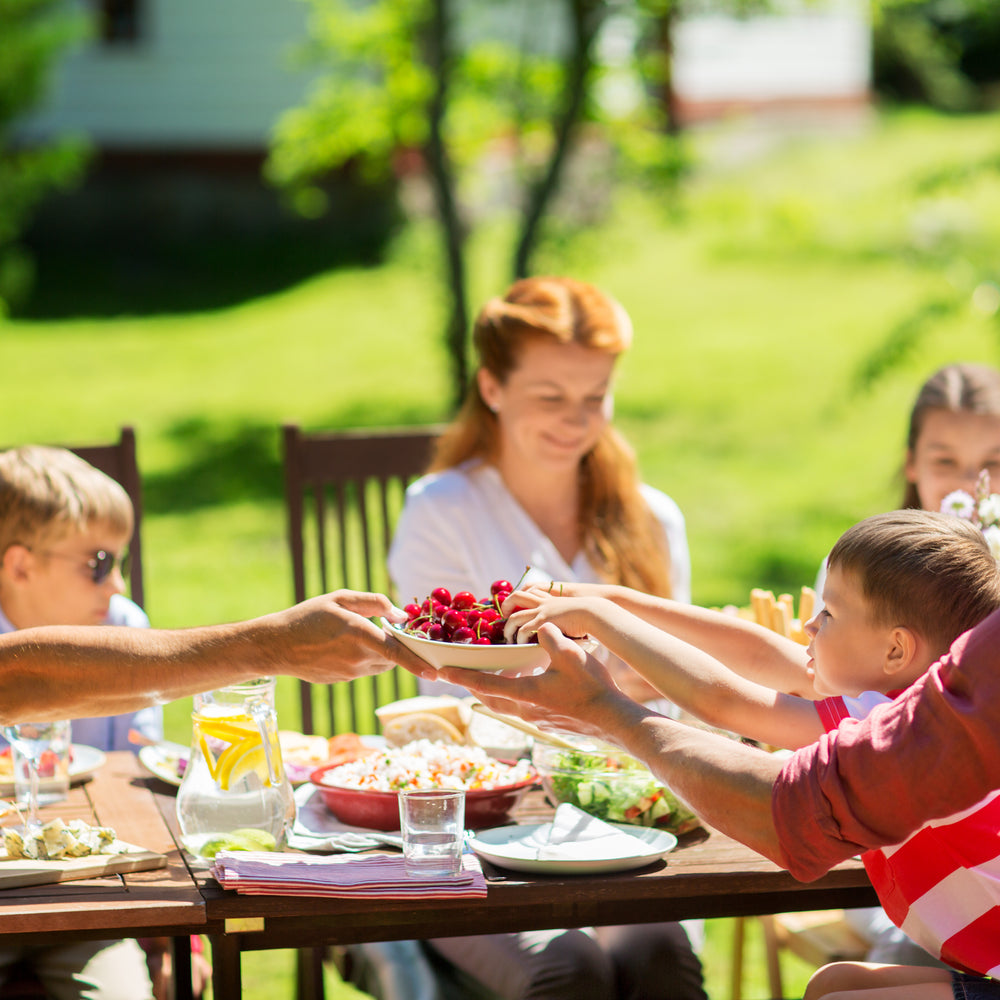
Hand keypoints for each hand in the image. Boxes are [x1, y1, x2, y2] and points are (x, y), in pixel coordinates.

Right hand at [274, 590, 428, 681]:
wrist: (276, 645)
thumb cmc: (308, 616)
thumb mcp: (340, 598)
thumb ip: (374, 603)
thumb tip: (400, 615)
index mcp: (358, 634)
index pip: (395, 652)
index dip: (417, 662)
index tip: (434, 673)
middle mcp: (357, 657)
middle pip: (392, 657)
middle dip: (398, 647)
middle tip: (391, 630)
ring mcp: (350, 673)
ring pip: (380, 665)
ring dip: (382, 653)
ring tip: (362, 636)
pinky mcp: (343, 680)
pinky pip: (364, 670)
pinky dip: (366, 659)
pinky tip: (345, 647)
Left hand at [433, 623, 639, 740]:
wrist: (614, 719)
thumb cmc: (592, 687)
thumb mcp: (570, 654)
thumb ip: (549, 636)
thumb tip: (539, 626)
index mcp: (525, 694)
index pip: (485, 684)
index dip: (462, 677)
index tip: (443, 672)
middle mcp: (526, 710)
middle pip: (490, 698)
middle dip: (474, 684)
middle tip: (462, 672)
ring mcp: (537, 719)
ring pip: (505, 704)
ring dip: (494, 689)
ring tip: (492, 673)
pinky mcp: (549, 721)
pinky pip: (521, 706)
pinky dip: (513, 693)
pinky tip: (524, 681)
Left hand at [500, 591, 605, 644]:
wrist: (594, 613)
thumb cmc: (589, 616)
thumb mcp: (574, 613)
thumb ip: (565, 618)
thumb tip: (565, 629)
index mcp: (550, 599)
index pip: (529, 590)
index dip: (519, 597)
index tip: (514, 607)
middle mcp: (543, 603)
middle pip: (516, 596)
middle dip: (505, 605)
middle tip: (503, 617)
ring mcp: (542, 611)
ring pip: (515, 616)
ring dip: (508, 628)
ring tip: (508, 638)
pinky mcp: (543, 622)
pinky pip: (524, 630)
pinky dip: (519, 638)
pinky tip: (521, 644)